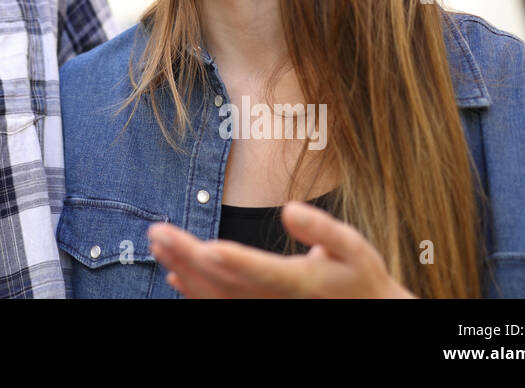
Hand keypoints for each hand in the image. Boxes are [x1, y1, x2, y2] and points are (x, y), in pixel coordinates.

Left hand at [148, 200, 415, 297]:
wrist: (367, 313)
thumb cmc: (357, 277)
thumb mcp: (352, 247)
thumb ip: (322, 230)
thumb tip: (290, 209)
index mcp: (300, 281)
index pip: (261, 271)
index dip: (234, 261)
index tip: (206, 248)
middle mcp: (275, 300)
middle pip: (225, 281)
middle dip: (188, 256)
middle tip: (157, 232)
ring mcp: (263, 310)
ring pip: (215, 296)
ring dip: (183, 270)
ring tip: (157, 244)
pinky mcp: (256, 311)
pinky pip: (219, 307)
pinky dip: (193, 292)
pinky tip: (173, 275)